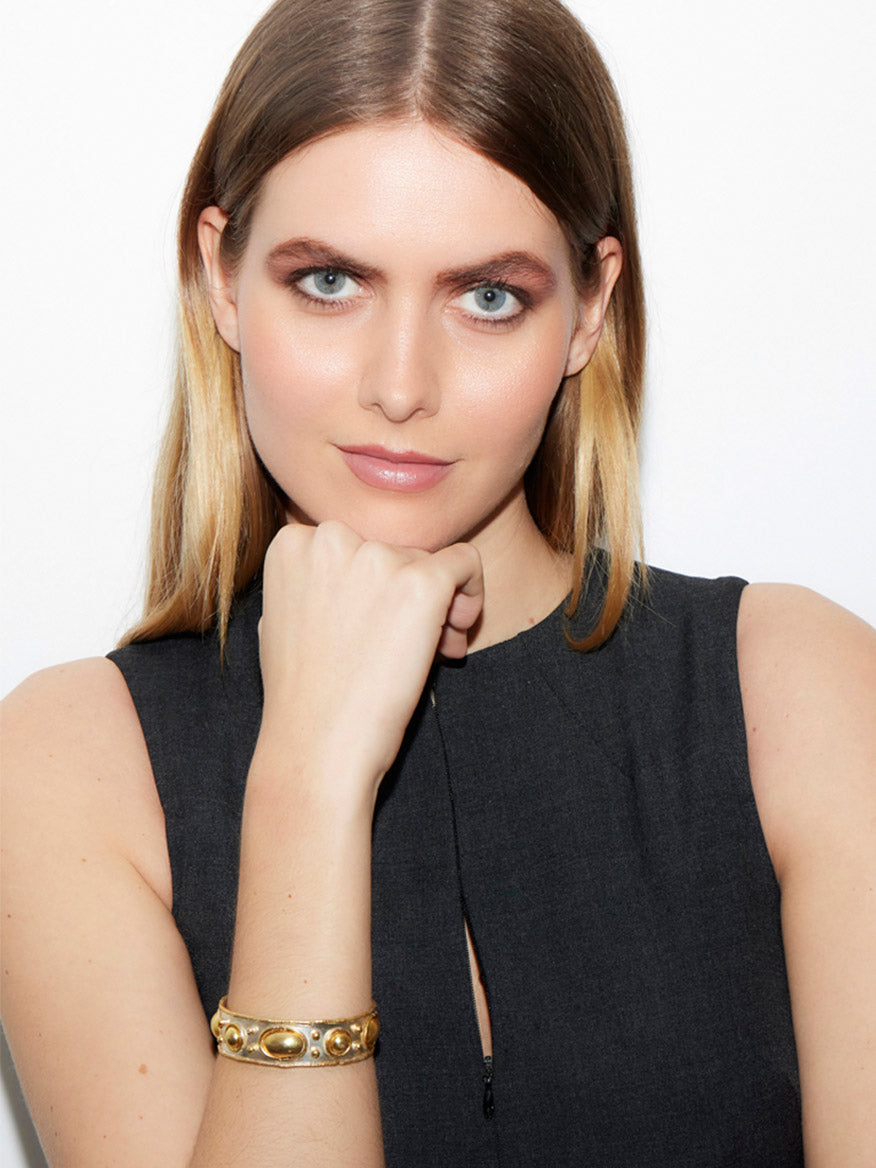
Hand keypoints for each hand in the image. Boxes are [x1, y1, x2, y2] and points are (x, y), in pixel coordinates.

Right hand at [256, 520, 483, 800]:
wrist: (316, 746)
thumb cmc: (302, 695)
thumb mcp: (286, 618)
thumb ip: (318, 581)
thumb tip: (369, 574)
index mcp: (292, 541)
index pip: (354, 542)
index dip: (373, 584)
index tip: (377, 623)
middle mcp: (331, 537)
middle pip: (394, 549)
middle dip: (407, 593)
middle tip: (412, 645)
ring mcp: (377, 557)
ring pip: (428, 561)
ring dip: (437, 604)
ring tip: (429, 654)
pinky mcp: (421, 582)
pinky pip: (465, 563)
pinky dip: (472, 591)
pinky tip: (459, 631)